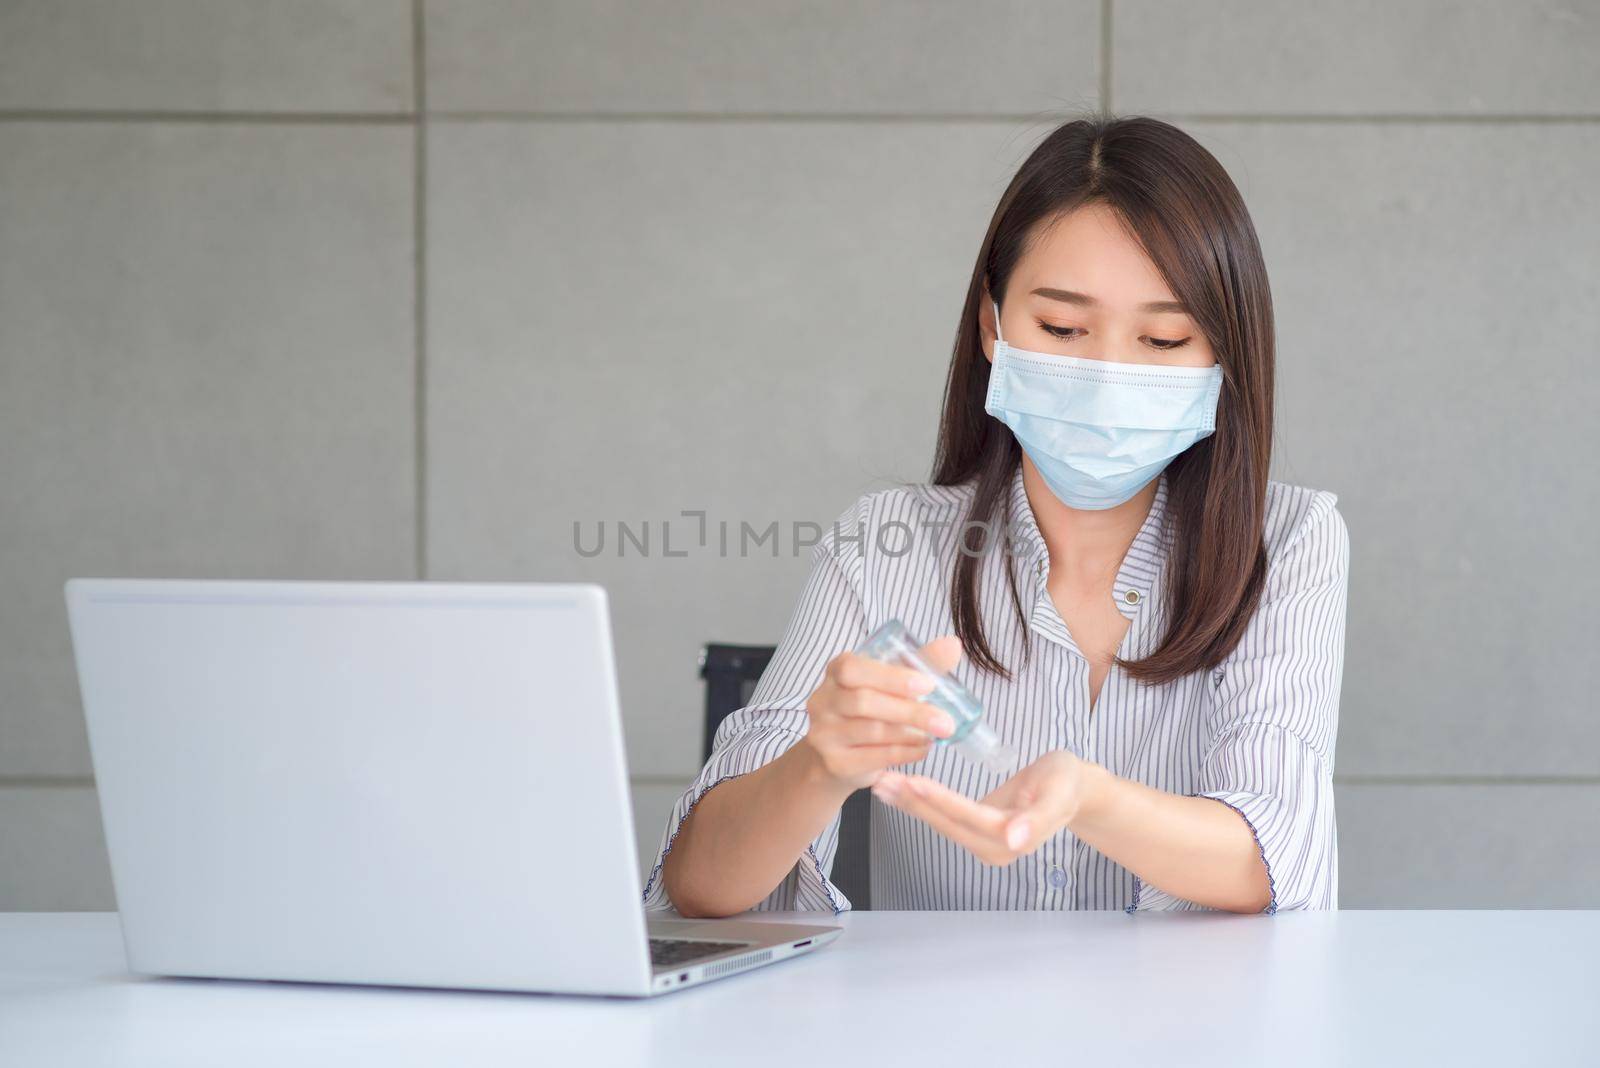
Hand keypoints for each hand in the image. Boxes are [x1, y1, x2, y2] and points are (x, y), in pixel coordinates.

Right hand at [799, 636, 964, 790]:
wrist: (832, 755)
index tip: (927, 684)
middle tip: (946, 722)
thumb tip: (952, 645)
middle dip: (911, 712)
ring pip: (873, 732)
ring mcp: (824, 733)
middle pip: (864, 702)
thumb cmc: (867, 710)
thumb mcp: (888, 682)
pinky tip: (922, 748)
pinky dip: (905, 753)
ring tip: (936, 733)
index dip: (890, 676)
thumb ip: (917, 664)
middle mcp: (823, 700)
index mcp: (836, 671)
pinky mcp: (836, 762)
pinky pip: (876, 757)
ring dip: (911, 733)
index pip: (853, 668)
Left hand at [871, 750, 1095, 864]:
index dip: (940, 800)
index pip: (969, 817)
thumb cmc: (1066, 782)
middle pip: (948, 824)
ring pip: (940, 823)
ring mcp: (983, 844)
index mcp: (1014, 838)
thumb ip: (1037, 819)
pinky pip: (943, 818)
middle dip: (914, 802)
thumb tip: (1015, 842)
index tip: (913, 781)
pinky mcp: (974, 833)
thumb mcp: (1059, 793)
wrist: (1071, 787)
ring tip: (882, 783)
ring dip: (910, 803)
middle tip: (883, 780)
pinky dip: (919, 803)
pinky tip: (898, 789)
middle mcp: (995, 848)